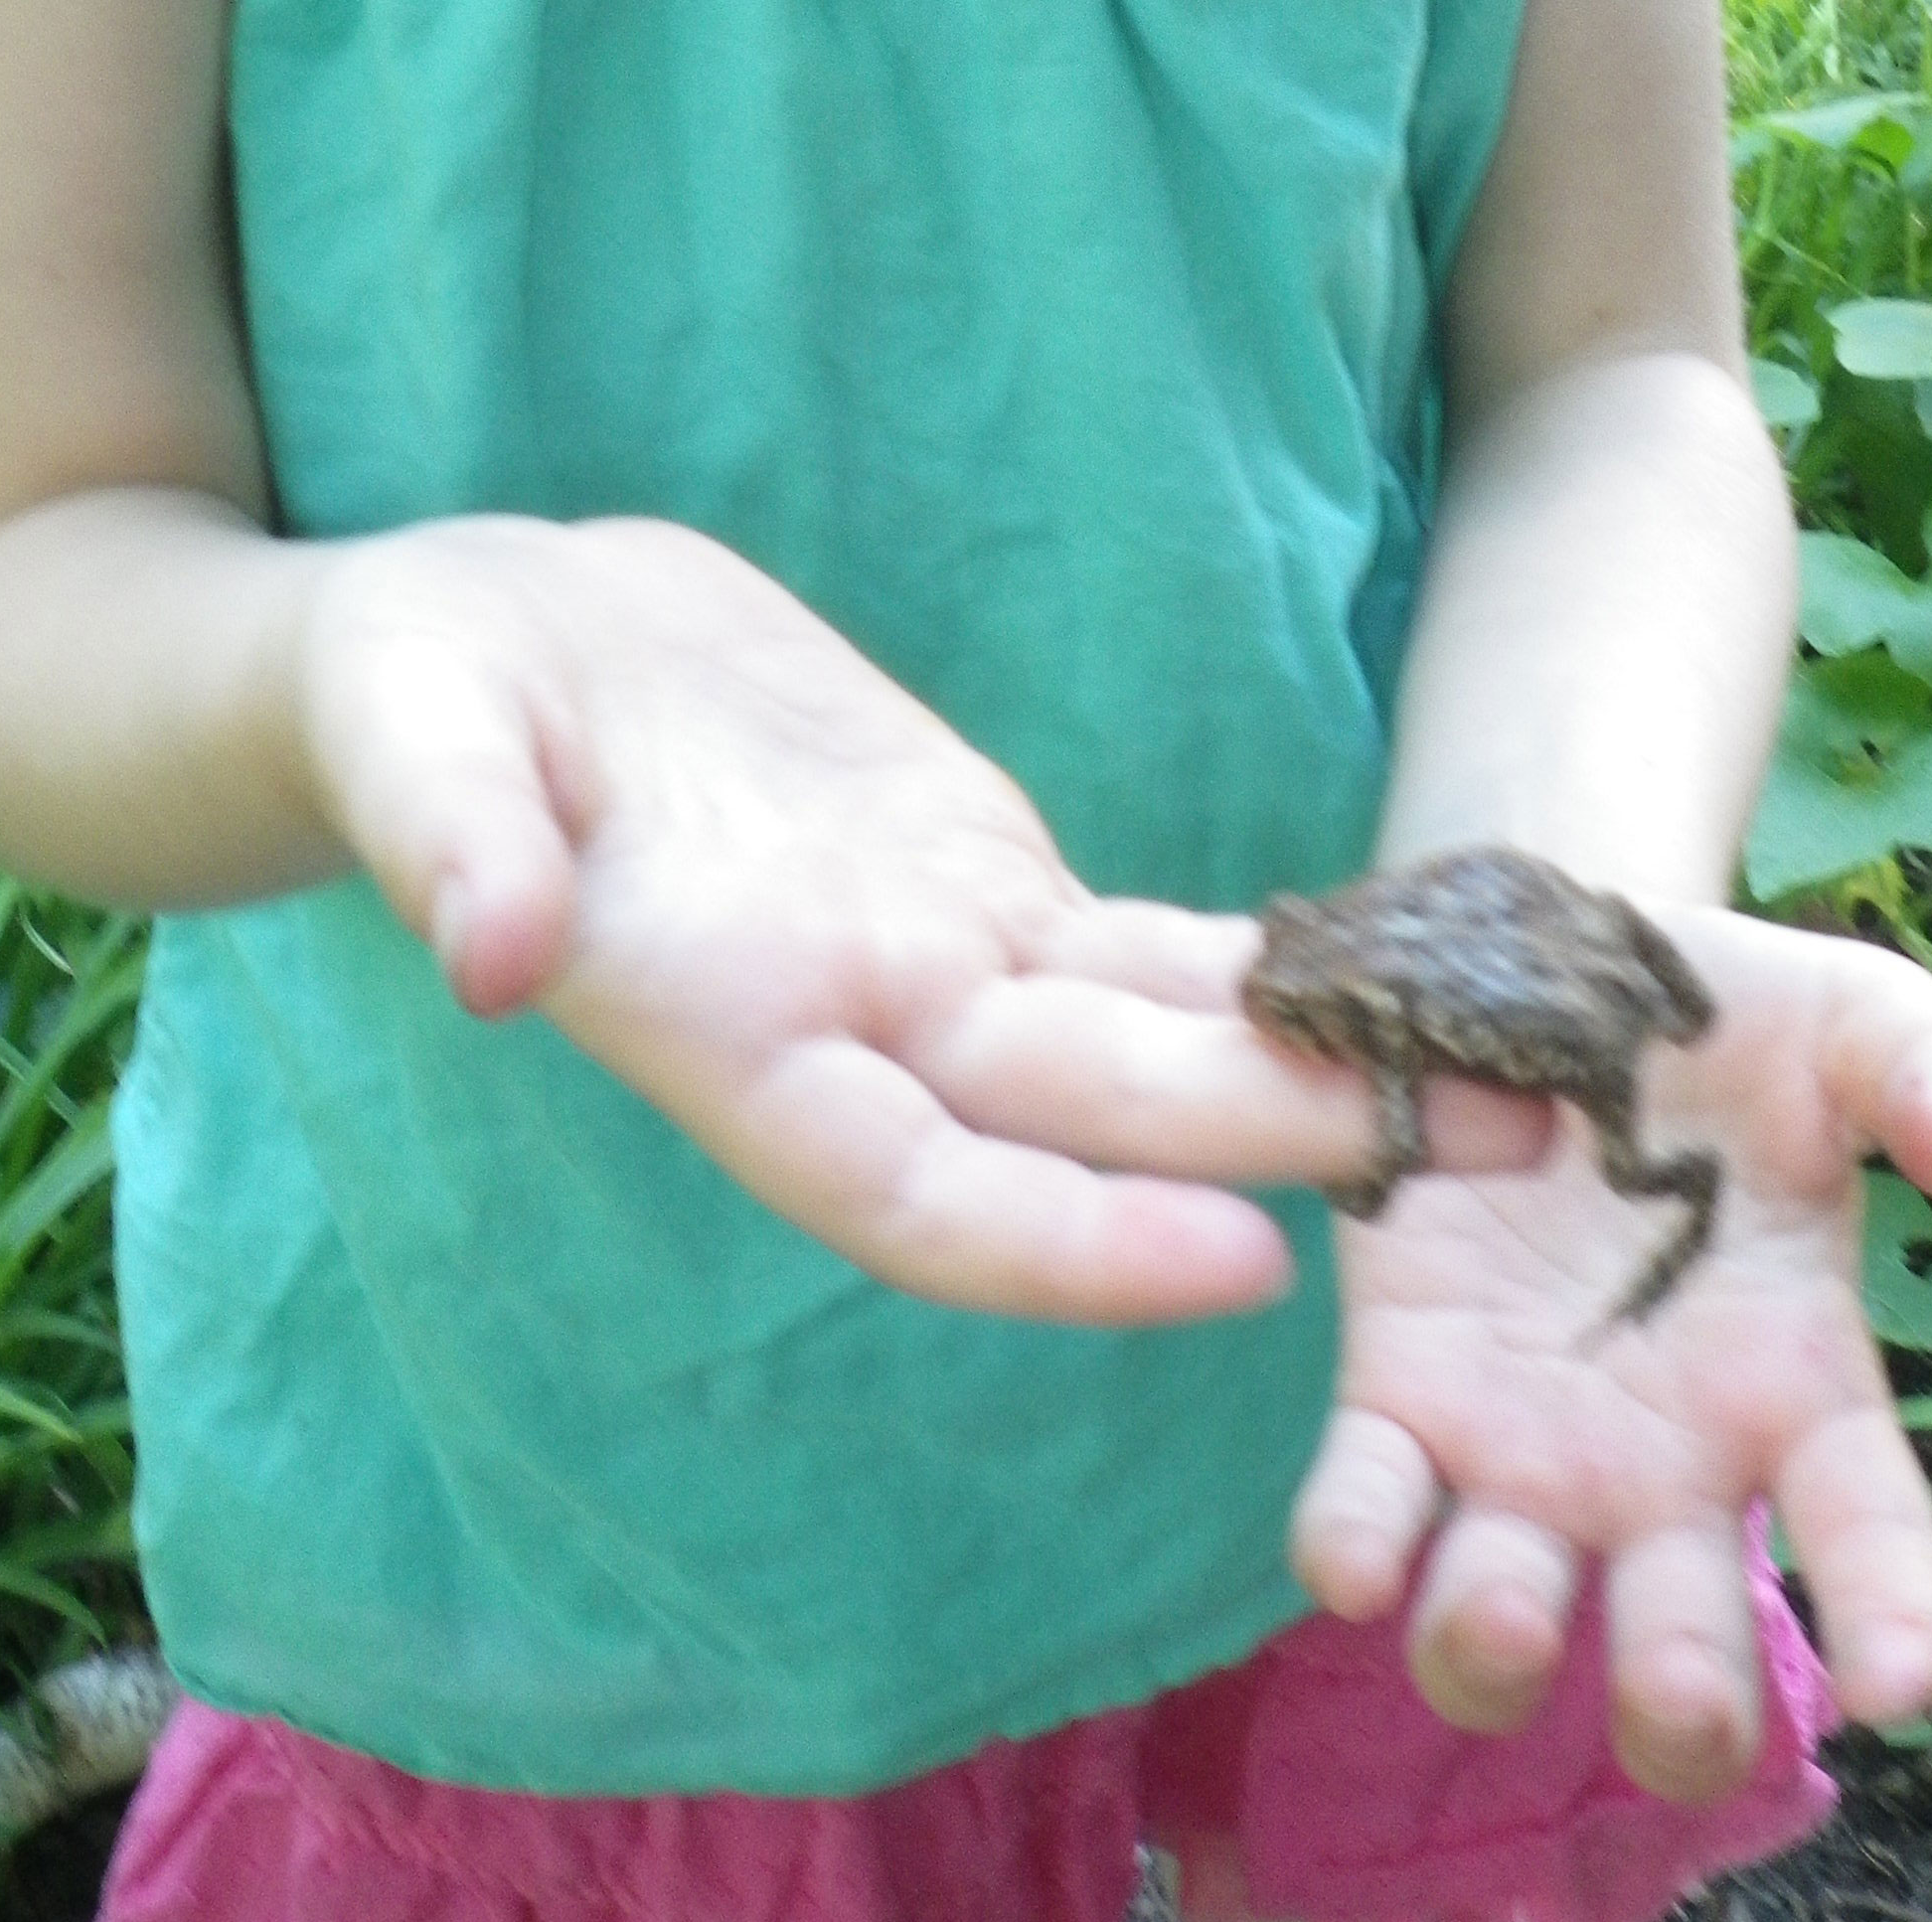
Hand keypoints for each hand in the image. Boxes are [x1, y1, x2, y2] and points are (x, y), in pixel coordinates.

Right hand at [291, 515, 1544, 1323]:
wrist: (478, 648)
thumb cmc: (409, 700)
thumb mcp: (407, 741)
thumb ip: (450, 842)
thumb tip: (489, 950)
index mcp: (730, 1039)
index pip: (918, 1190)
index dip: (1073, 1244)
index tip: (1246, 1263)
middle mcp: (859, 1037)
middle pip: (1098, 1124)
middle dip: (1291, 1146)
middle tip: (1502, 1144)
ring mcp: (936, 969)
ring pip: (1154, 1047)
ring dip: (1331, 1072)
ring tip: (1524, 1075)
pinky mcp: (983, 887)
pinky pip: (1149, 951)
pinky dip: (1272, 970)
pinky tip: (1416, 966)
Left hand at [1284, 903, 1931, 1800]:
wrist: (1547, 956)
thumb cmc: (1728, 1024)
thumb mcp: (1851, 1017)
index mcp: (1794, 1383)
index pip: (1867, 1529)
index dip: (1896, 1617)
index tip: (1906, 1688)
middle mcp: (1659, 1460)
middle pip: (1681, 1644)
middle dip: (1684, 1704)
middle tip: (1681, 1701)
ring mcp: (1519, 1445)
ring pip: (1501, 1619)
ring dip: (1496, 1657)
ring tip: (1506, 1624)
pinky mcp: (1399, 1393)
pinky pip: (1362, 1508)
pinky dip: (1350, 1547)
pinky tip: (1350, 1561)